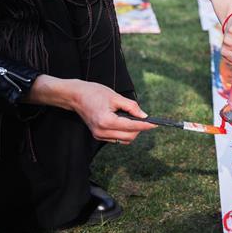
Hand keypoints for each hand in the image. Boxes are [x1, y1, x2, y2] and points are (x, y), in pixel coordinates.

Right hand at [28, 76, 155, 143]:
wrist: (76, 96)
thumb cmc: (94, 93)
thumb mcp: (115, 96)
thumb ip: (131, 107)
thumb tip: (144, 115)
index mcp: (106, 121)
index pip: (131, 127)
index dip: (145, 125)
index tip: (155, 124)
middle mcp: (102, 132)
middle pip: (129, 137)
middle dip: (139, 129)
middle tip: (144, 118)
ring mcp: (99, 136)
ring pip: (124, 140)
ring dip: (132, 131)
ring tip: (132, 118)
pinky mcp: (98, 136)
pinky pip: (117, 138)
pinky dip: (124, 132)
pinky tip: (124, 122)